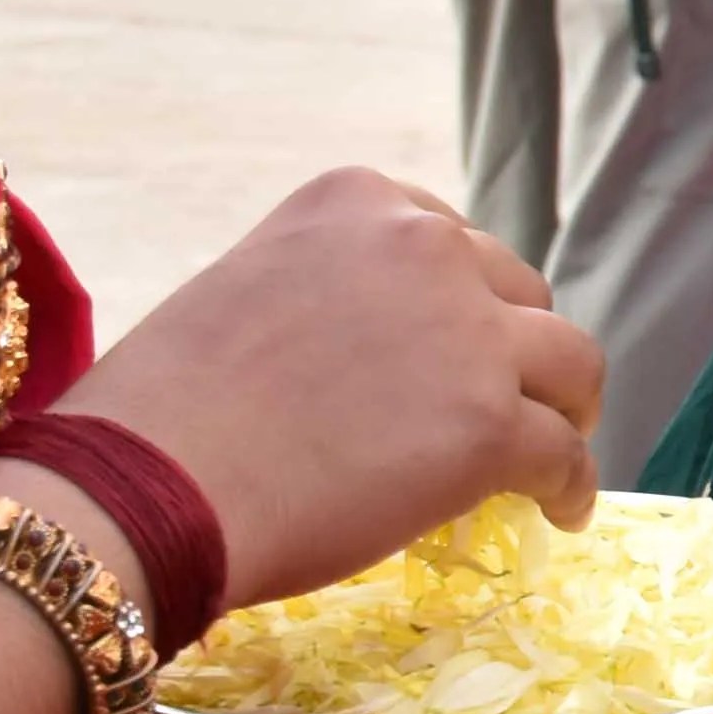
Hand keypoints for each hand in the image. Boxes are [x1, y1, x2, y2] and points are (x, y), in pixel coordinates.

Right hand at [54, 169, 601, 609]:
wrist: (142, 489)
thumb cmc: (158, 410)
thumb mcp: (248, 292)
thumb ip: (330, 300)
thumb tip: (376, 356)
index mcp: (359, 202)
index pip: (451, 240)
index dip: (467, 297)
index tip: (463, 337)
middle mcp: (428, 246)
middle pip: (517, 293)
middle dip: (516, 345)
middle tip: (510, 395)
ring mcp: (469, 335)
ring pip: (570, 362)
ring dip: (566, 403)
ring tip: (561, 439)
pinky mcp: (492, 425)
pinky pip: (562, 453)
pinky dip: (570, 484)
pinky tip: (561, 511)